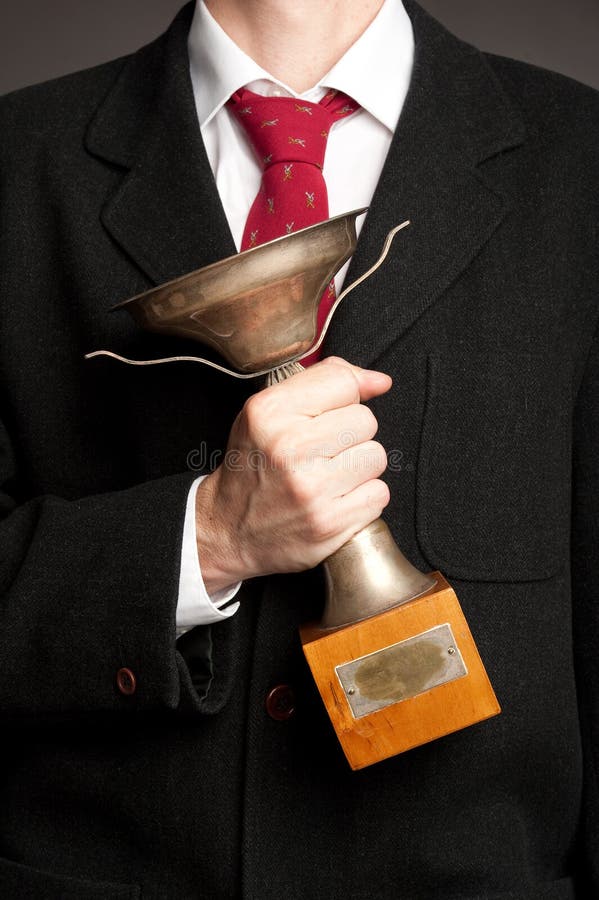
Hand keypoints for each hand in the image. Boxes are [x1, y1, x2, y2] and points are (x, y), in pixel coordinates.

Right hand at [195, 357, 391, 592]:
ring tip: (328, 477)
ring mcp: (311, 488)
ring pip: (376, 457)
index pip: (343, 383)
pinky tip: (335, 501)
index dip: (343, 399)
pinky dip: (363, 499)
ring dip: (359, 468)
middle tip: (320, 454)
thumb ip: (323, 383)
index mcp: (270, 412)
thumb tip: (380, 381)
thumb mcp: (270, 412)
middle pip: (365, 421)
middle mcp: (289, 447)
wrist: (231, 530)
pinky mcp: (330, 522)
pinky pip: (379, 494)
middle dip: (350, 436)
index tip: (328, 416)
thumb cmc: (255, 466)